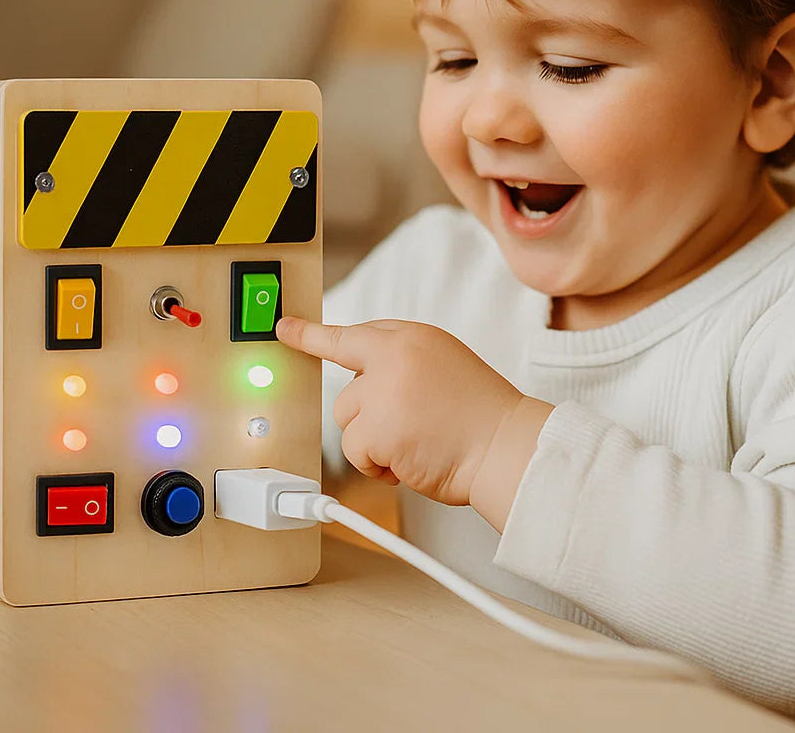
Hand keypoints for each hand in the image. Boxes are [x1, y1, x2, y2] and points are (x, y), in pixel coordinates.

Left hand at [275, 316, 524, 506]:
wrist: (507, 447)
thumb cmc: (483, 418)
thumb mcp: (446, 367)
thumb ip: (403, 366)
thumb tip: (364, 384)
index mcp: (415, 337)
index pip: (357, 332)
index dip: (317, 334)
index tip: (286, 327)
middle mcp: (396, 354)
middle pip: (346, 384)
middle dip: (358, 407)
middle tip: (383, 409)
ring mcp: (384, 388)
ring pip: (348, 420)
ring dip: (374, 441)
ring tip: (416, 443)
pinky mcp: (377, 426)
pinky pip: (355, 452)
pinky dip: (378, 466)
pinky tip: (411, 460)